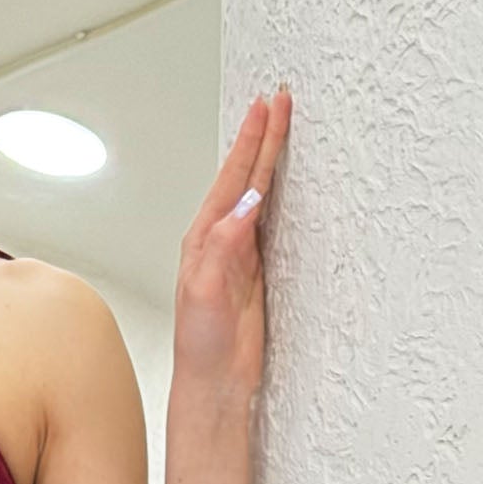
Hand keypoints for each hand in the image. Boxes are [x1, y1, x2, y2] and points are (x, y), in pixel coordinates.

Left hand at [175, 86, 290, 402]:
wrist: (214, 383)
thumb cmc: (201, 346)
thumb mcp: (207, 292)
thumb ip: (225, 246)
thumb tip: (248, 202)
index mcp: (203, 239)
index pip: (234, 180)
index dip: (252, 143)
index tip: (267, 109)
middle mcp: (219, 240)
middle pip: (246, 177)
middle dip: (261, 138)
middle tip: (277, 100)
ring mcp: (239, 253)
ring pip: (257, 193)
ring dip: (267, 159)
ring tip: (278, 126)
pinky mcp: (256, 271)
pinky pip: (270, 220)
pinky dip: (277, 194)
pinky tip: (281, 182)